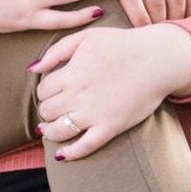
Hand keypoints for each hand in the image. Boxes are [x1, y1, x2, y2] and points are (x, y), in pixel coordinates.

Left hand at [30, 22, 190, 158]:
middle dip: (47, 111)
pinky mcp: (110, 127)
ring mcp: (94, 114)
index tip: (53, 92)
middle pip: (47, 111)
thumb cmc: (122, 45)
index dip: (44, 92)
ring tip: (50, 130)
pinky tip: (61, 154)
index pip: (43, 90)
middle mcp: (78, 96)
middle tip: (53, 109)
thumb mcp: (86, 37)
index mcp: (71, 73)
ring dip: (50, 132)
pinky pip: (84, 147)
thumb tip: (33, 68)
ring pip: (58, 131)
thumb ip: (57, 50)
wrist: (158, 59)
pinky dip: (69, 153)